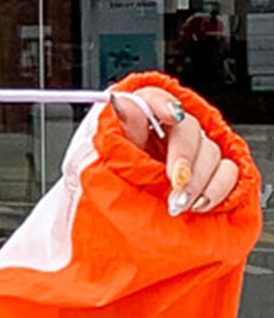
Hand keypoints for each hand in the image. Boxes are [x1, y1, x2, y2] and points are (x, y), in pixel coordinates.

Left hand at [113, 86, 239, 216]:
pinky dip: (217, 188)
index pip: (152, 97)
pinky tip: (199, 204)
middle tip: (175, 181)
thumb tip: (117, 107)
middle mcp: (165, 133)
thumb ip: (104, 134)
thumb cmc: (100, 188)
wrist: (109, 220)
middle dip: (185, 155)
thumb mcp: (88, 161)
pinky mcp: (208, 174)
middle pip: (189, 128)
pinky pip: (228, 172)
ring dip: (198, 179)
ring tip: (178, 203)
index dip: (164, 103)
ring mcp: (190, 153)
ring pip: (211, 151)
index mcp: (135, 122)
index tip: (172, 116)